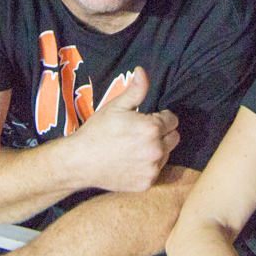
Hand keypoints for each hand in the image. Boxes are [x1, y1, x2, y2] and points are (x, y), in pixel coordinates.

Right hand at [67, 68, 178, 193]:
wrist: (80, 162)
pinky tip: (131, 161)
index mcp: (152, 129)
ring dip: (157, 150)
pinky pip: (156, 171)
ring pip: (166, 155)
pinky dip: (148, 166)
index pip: (172, 120)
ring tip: (134, 147)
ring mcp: (152, 169)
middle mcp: (156, 150)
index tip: (146, 119)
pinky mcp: (147, 183)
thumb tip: (143, 71)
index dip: (160, 117)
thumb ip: (136, 90)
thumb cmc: (98, 131)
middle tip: (140, 133)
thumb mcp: (116, 106)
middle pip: (174, 138)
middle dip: (162, 133)